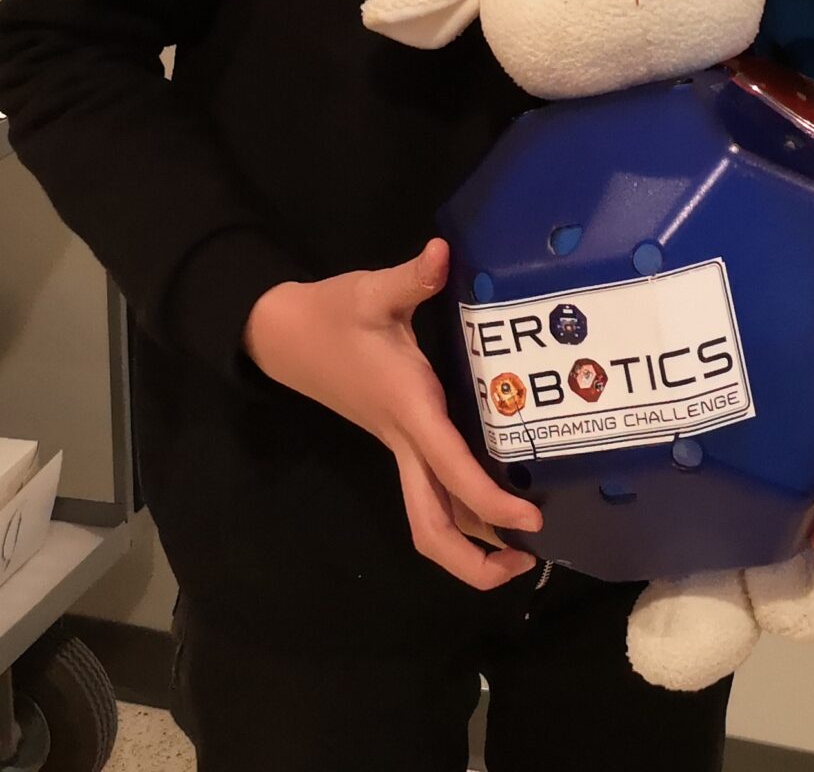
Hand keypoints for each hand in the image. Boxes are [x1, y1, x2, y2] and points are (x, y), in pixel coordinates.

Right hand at [244, 239, 541, 588]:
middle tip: (528, 561)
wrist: (282, 334)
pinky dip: (463, 510)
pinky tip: (496, 503)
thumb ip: (411, 278)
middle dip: (474, 560)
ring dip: (470, 545)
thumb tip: (442, 252)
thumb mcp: (371, 291)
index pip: (450, 469)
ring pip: (429, 518)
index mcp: (407, 410)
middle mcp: (404, 440)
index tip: (531, 516)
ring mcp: (399, 446)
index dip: (490, 500)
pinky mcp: (399, 440)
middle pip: (431, 526)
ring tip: (522, 548)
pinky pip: (431, 491)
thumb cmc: (331, 315)